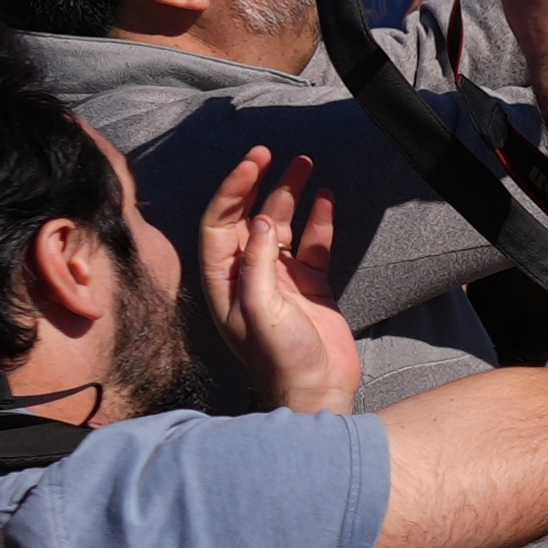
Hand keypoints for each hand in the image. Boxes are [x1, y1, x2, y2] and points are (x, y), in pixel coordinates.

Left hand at [190, 147, 361, 411]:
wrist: (316, 394)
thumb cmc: (281, 361)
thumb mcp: (262, 312)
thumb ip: (257, 265)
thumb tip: (262, 221)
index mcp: (226, 281)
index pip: (221, 223)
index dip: (234, 190)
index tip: (254, 162)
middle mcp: (248, 275)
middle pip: (248, 218)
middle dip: (259, 184)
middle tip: (274, 154)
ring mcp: (280, 280)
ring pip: (282, 225)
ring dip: (291, 195)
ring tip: (306, 165)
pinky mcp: (310, 287)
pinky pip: (311, 245)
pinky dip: (319, 221)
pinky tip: (326, 199)